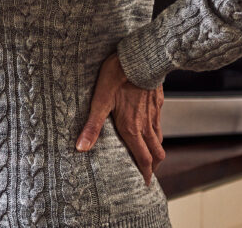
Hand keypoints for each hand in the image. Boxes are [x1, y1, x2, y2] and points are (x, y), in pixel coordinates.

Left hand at [75, 52, 164, 185]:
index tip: (145, 184)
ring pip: (159, 139)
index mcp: (132, 128)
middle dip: (153, 167)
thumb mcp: (100, 101)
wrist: (140, 57)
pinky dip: (157, 133)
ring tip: (150, 156)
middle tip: (148, 174)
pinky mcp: (157, 102)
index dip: (145, 174)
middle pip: (156, 153)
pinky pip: (159, 123)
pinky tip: (150, 128)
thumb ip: (92, 126)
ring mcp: (154, 114)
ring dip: (156, 150)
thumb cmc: (117, 77)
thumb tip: (81, 148)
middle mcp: (146, 125)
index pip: (143, 158)